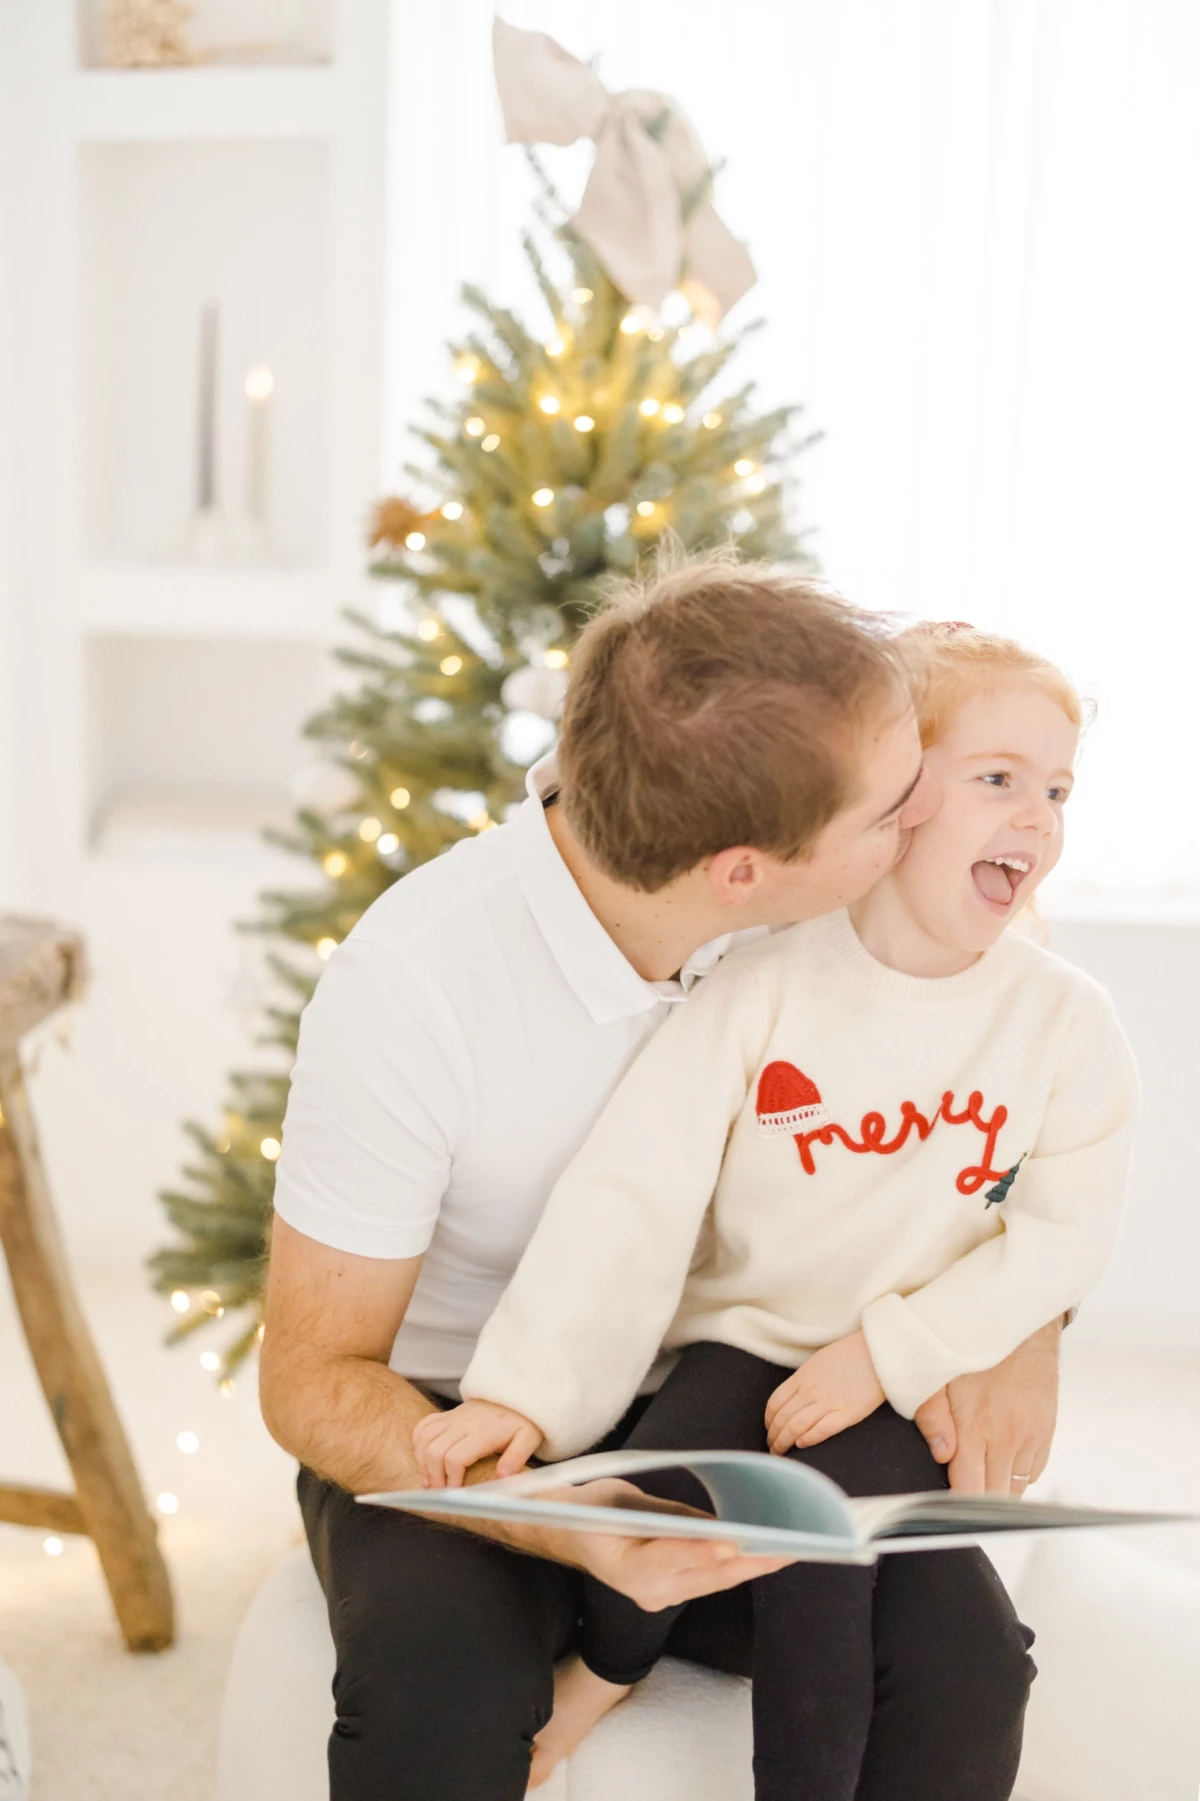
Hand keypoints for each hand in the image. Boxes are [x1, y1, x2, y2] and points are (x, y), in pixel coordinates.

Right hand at [412, 1399, 542, 1487]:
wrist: (514, 1395)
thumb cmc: (521, 1421)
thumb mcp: (528, 1439)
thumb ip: (516, 1458)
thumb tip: (502, 1477)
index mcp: (483, 1433)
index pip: (456, 1457)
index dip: (451, 1479)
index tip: (455, 1493)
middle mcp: (463, 1424)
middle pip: (435, 1451)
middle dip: (433, 1476)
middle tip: (439, 1492)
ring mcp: (452, 1418)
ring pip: (424, 1439)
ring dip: (422, 1462)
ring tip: (428, 1481)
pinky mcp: (446, 1415)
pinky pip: (423, 1426)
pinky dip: (418, 1443)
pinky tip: (424, 1458)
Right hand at [558, 1479, 793, 1610]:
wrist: (569, 1534)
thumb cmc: (592, 1509)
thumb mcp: (619, 1499)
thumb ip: (666, 1515)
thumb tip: (714, 1523)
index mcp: (622, 1565)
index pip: (667, 1557)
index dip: (700, 1551)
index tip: (732, 1543)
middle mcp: (644, 1590)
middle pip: (703, 1576)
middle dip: (746, 1562)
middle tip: (784, 1548)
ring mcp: (658, 1596)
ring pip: (712, 1582)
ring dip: (749, 1567)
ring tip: (787, 1551)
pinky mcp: (669, 1593)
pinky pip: (708, 1581)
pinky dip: (735, 1567)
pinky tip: (762, 1554)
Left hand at [763, 1331, 884, 1454]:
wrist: (877, 1352)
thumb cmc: (849, 1355)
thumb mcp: (818, 1361)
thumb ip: (804, 1379)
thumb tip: (792, 1397)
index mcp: (803, 1377)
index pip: (775, 1403)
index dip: (768, 1421)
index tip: (769, 1430)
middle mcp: (812, 1390)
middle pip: (783, 1418)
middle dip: (774, 1437)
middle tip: (772, 1449)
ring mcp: (829, 1401)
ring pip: (797, 1426)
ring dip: (785, 1442)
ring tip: (782, 1453)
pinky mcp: (849, 1413)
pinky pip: (822, 1429)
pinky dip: (809, 1439)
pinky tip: (802, 1445)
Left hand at [914, 1318, 1061, 1495]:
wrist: (1021, 1323)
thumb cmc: (973, 1346)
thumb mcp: (938, 1375)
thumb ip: (933, 1417)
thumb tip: (941, 1456)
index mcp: (978, 1427)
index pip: (970, 1491)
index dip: (957, 1506)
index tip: (944, 1508)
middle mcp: (1009, 1438)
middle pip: (995, 1498)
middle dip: (976, 1501)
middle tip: (957, 1492)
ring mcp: (1032, 1437)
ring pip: (1016, 1488)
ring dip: (997, 1487)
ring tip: (977, 1470)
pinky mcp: (1047, 1432)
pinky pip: (1032, 1472)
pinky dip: (1016, 1473)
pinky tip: (999, 1456)